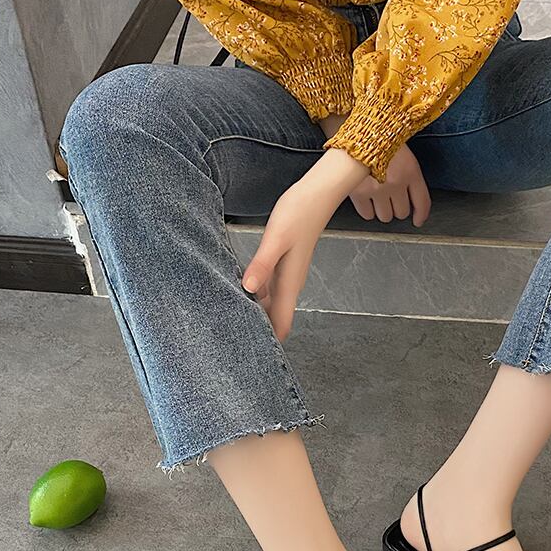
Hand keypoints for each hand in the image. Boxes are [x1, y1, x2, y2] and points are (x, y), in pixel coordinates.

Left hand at [241, 148, 368, 340]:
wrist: (318, 193)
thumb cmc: (299, 212)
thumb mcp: (276, 238)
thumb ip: (261, 265)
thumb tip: (247, 290)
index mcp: (289, 282)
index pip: (281, 323)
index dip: (270, 341)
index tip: (254, 358)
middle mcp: (289, 283)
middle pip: (274, 317)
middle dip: (259, 331)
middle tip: (235, 343)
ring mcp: (287, 273)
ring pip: (270, 303)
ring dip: (256, 313)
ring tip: (232, 322)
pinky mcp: (283, 262)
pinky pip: (268, 287)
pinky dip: (256, 295)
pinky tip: (241, 292)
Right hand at [348, 143, 430, 225]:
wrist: (353, 131)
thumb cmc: (377, 137)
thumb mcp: (401, 152)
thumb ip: (407, 175)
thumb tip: (411, 200)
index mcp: (410, 170)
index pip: (422, 201)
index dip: (421, 214)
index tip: (418, 220)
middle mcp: (395, 182)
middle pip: (402, 212)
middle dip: (397, 208)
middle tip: (391, 199)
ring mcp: (377, 189)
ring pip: (385, 216)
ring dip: (383, 210)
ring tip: (377, 198)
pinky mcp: (359, 193)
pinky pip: (367, 214)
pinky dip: (367, 211)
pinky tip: (366, 200)